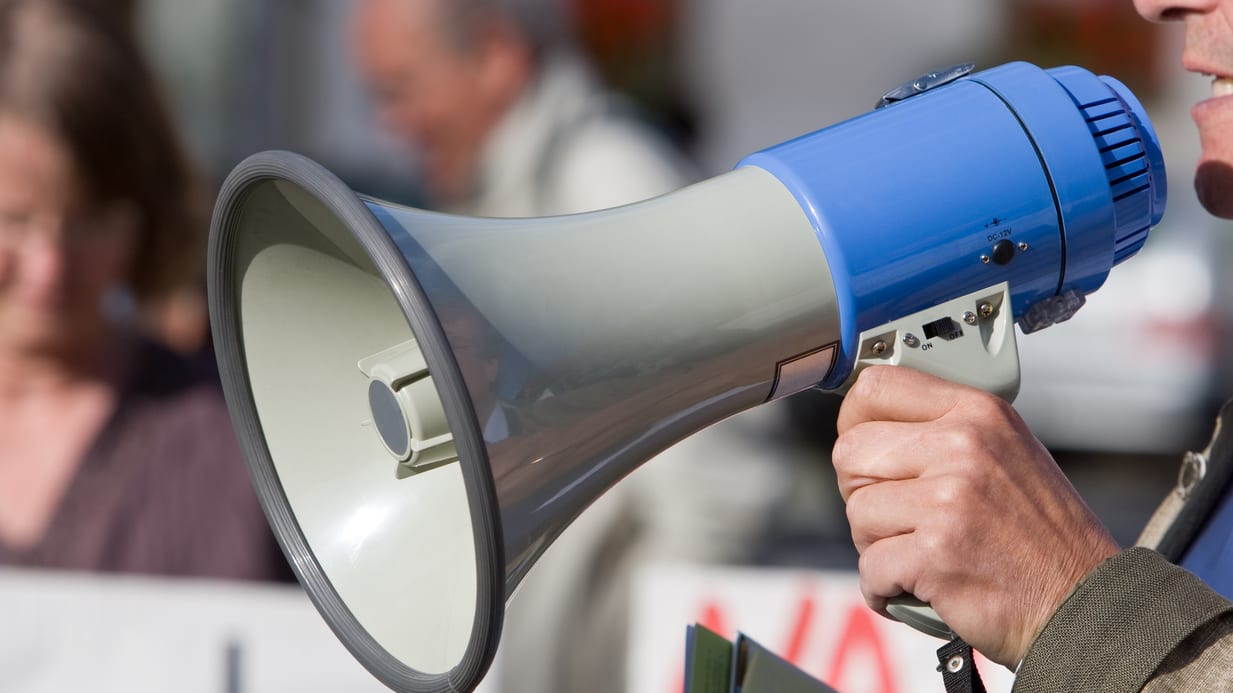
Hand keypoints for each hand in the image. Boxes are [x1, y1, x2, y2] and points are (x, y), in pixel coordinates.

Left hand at [832, 366, 1118, 667]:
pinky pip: (869, 567)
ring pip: (857, 512)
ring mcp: (950, 500)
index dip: (854, 424)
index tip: (863, 451)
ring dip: (876, 544)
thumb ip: (942, 430)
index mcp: (977, 413)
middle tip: (894, 516)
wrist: (1085, 604)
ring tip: (919, 553)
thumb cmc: (1041, 535)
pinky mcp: (936, 553)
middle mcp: (964, 447)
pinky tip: (914, 587)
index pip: (874, 389)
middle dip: (861, 490)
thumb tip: (866, 423)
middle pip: (851, 451)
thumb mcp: (1005, 452)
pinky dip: (883, 587)